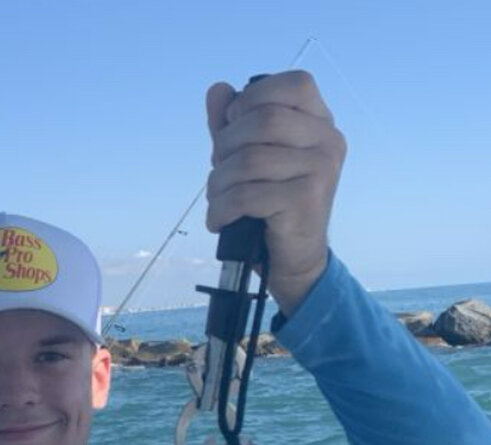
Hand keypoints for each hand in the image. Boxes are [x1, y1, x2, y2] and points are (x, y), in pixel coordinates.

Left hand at [205, 70, 346, 315]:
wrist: (293, 260)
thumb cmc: (270, 205)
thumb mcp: (250, 159)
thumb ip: (233, 125)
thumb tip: (217, 90)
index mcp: (320, 122)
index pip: (294, 83)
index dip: (253, 98)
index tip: (232, 124)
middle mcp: (328, 140)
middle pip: (263, 119)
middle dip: (225, 145)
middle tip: (218, 171)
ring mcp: (320, 169)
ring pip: (249, 159)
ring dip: (218, 183)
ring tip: (217, 199)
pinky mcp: (305, 200)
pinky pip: (247, 194)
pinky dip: (222, 208)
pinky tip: (220, 219)